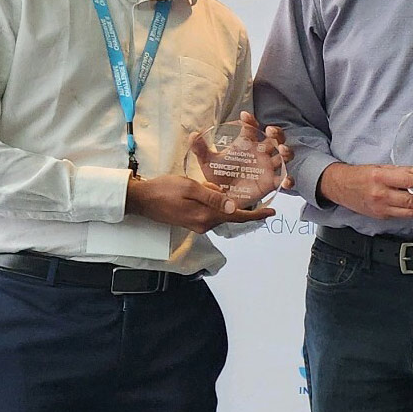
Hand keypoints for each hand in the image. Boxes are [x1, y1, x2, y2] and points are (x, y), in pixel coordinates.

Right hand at [125, 172, 275, 230]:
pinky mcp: (191, 221)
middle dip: (235, 202)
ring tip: (203, 187)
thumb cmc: (163, 190)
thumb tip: (232, 207)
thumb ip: (212, 197)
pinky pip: (209, 211)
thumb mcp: (190, 188)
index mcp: (206, 217)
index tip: (272, 212)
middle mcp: (204, 224)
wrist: (140, 199)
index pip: (237, 217)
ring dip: (220, 199)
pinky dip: (212, 201)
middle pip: (229, 214)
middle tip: (227, 190)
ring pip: (219, 211)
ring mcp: (197, 224)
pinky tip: (201, 191)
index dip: (256, 214)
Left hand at [187, 112, 295, 206]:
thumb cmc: (218, 176)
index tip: (244, 116)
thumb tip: (194, 134)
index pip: (251, 128)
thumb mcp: (208, 163)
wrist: (222, 197)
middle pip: (275, 138)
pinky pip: (284, 180)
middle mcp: (261, 153)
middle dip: (276, 133)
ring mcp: (268, 167)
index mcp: (247, 144)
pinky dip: (289, 180)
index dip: (250, 120)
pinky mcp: (271, 183)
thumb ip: (201, 149)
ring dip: (286, 151)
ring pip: (284, 155)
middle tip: (270, 131)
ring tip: (282, 151)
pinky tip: (287, 180)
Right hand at [320, 161, 412, 220]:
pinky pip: (400, 216)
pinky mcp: (379, 216)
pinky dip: (412, 213)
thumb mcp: (383, 167)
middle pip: (410, 200)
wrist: (340, 187)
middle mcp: (380, 193)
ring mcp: (379, 207)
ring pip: (407, 212)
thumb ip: (405, 169)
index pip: (409, 180)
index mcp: (381, 177)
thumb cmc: (362, 175)